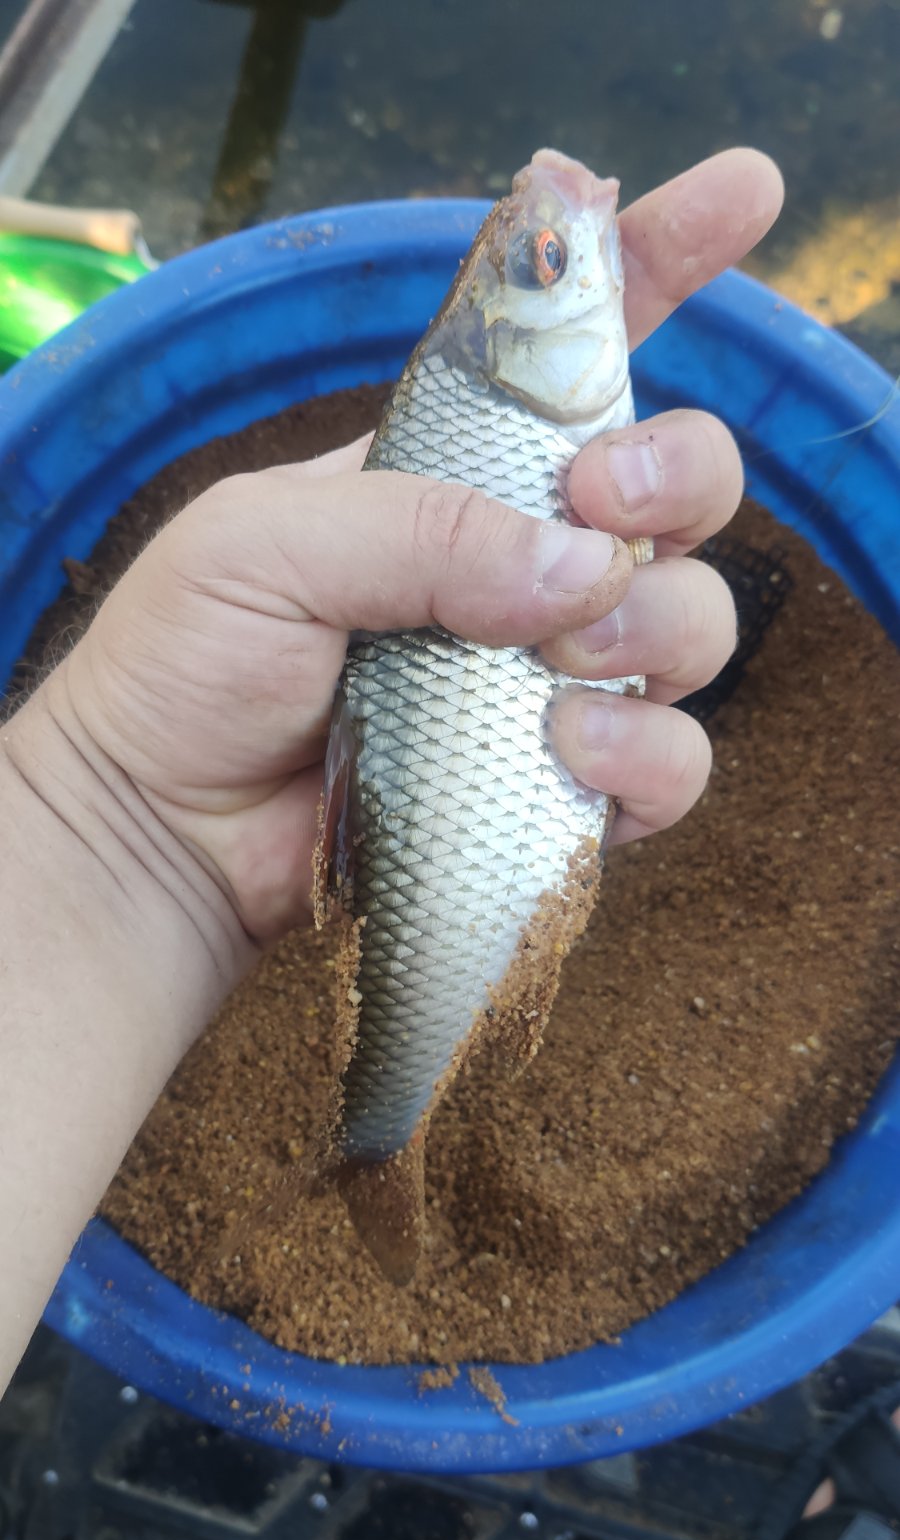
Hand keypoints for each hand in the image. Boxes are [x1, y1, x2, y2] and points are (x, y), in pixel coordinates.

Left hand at [57, 148, 781, 944]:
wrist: (161, 827)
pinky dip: (649, 758)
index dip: (658, 266)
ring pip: (695, 622)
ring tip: (562, 667)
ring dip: (662, 626)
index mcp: (456, 471)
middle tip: (607, 506)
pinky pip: (671, 764)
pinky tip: (570, 752)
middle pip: (680, 487)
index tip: (739, 193)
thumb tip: (581, 564)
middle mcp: (524, 564)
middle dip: (679, 474)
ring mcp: (550, 676)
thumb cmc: (189, 660)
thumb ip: (419, 529)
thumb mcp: (266, 545)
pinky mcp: (562, 784)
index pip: (575, 354)